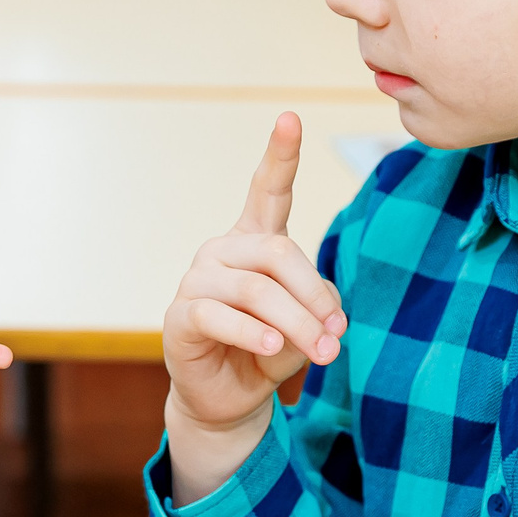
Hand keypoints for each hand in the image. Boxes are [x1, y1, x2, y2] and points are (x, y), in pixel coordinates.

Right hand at [161, 113, 346, 503]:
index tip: (290, 117)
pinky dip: (254, 335)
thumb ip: (320, 309)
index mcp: (254, 241)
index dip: (279, 155)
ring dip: (296, 323)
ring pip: (255, 290)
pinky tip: (275, 350)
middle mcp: (222, 251)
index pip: (267, 191)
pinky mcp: (181, 317)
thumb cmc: (269, 353)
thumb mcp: (308, 327)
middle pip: (276, 253)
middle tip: (336, 336)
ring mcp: (197, 281)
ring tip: (320, 353)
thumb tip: (326, 320)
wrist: (228, 399)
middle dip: (313, 295)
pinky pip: (221, 317)